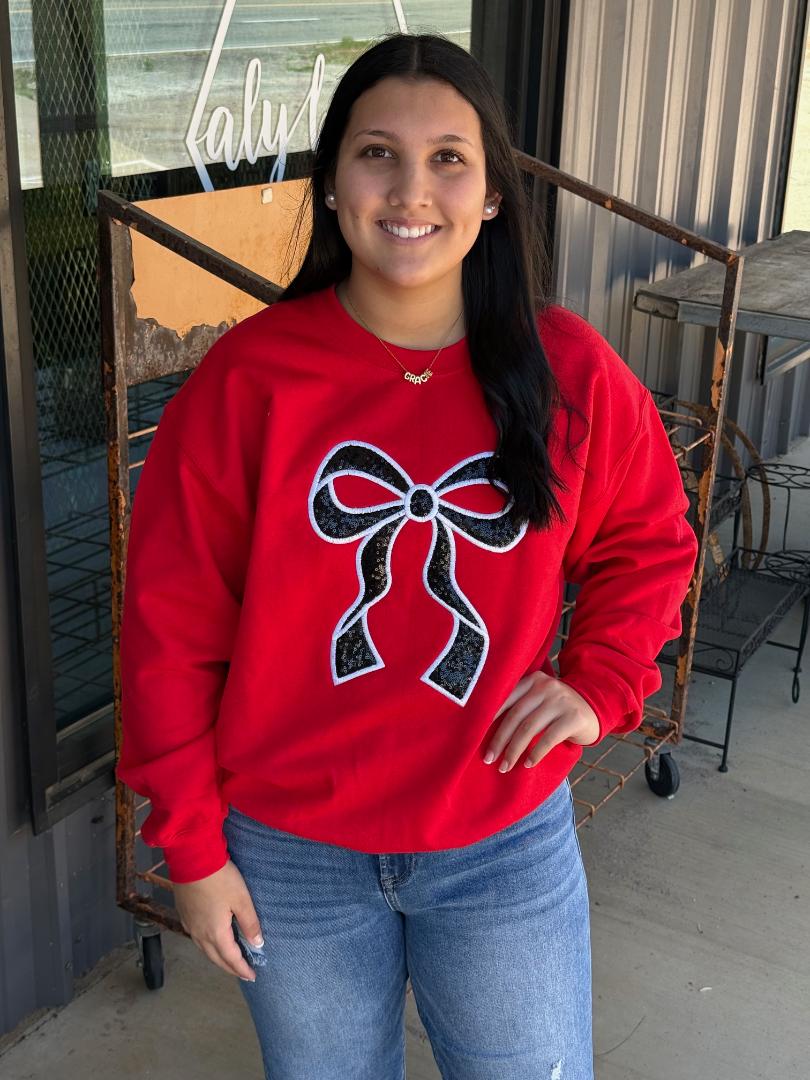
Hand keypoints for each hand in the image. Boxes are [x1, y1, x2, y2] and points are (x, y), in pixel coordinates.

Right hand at [173, 859, 262, 981]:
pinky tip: (213, 940)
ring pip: (204, 949)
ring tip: (229, 960)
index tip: (252, 976)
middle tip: (242, 973)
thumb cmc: (220, 878)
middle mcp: (199, 933)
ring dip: (218, 957)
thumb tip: (257, 944)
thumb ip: (249, 923)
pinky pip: (197, 938)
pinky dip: (208, 945)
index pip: (230, 958)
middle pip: (215, 958)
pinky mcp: (184, 914)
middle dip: (229, 967)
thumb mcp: (241, 899)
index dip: (241, 968)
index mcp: (215, 933)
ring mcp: (189, 924)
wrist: (192, 859)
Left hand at [484, 670, 599, 771]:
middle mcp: (545, 687)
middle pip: (515, 716)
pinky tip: (528, 764)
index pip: (506, 700)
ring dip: (514, 750)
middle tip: (489, 759)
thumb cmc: (558, 708)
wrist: (595, 707)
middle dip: (499, 740)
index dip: (490, 721)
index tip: (476, 739)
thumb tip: (487, 730)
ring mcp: (561, 701)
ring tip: (505, 766)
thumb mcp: (540, 698)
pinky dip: (536, 753)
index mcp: (532, 680)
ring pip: (529, 728)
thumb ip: (521, 705)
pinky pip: (549, 738)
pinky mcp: (573, 717)